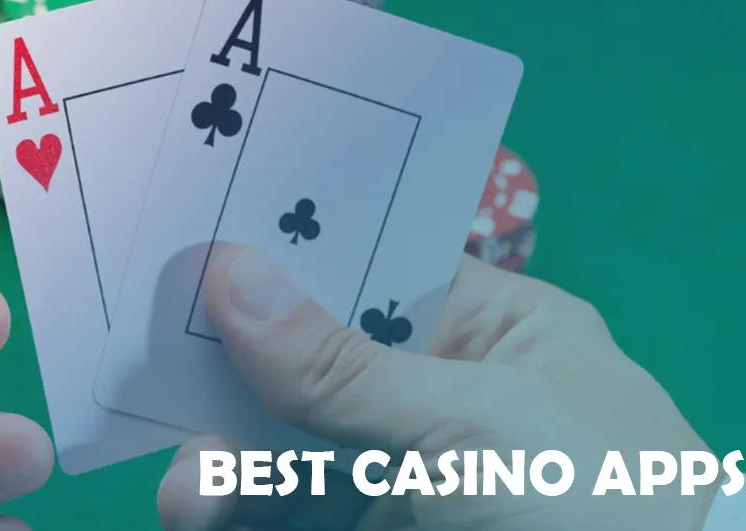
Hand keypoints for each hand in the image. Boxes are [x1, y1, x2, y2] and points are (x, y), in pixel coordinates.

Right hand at [157, 244, 715, 530]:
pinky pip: (282, 511)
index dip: (284, 255)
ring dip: (221, 460)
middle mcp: (440, 400)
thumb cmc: (592, 507)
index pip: (372, 269)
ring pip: (279, 450)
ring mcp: (401, 482)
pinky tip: (199, 511)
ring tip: (188, 492)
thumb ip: (344, 365)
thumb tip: (228, 270)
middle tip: (153, 371)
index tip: (189, 241)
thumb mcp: (478, 425)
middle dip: (228, 371)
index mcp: (500, 334)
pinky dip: (236, 509)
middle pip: (305, 363)